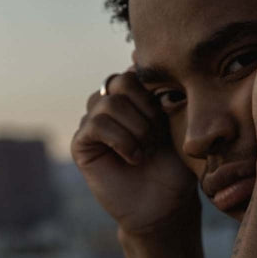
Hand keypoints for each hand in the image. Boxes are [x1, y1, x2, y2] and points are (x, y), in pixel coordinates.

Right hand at [71, 67, 198, 236]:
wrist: (167, 205)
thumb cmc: (175, 164)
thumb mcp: (173, 121)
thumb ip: (156, 89)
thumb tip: (134, 53)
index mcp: (130, 97)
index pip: (133, 72)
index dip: (153, 93)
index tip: (167, 118)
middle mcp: (108, 106)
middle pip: (119, 82)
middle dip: (145, 109)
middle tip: (157, 136)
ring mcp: (92, 124)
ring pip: (108, 104)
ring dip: (136, 127)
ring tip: (147, 149)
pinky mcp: (81, 145)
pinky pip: (95, 126)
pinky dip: (121, 140)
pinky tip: (134, 157)